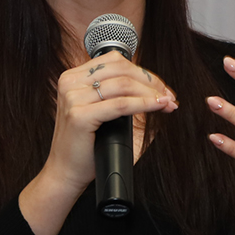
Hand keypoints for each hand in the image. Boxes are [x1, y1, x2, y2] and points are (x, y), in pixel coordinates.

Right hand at [20, 51, 176, 234]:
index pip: (115, 61)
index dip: (143, 72)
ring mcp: (73, 98)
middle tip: (169, 96)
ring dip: (151, 93)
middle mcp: (70, 83)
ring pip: (124, 85)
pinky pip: (120, 105)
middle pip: (122, 69)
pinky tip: (158, 107)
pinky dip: (144, 105)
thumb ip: (122, 96)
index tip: (161, 88)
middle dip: (151, 82)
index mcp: (73, 77)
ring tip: (166, 104)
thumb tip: (157, 90)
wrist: (66, 173)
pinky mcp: (79, 116)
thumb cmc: (88, 146)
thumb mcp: (104, 113)